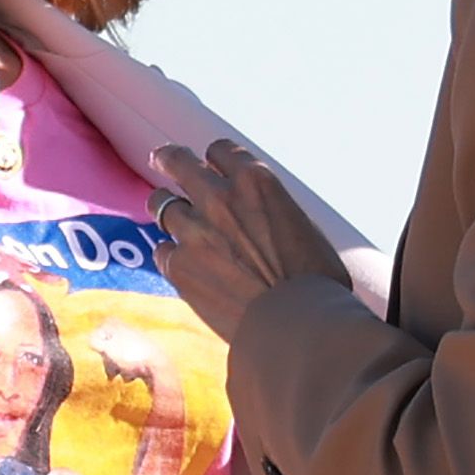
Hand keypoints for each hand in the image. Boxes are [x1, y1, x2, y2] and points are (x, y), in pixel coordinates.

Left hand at [146, 137, 344, 332]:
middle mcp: (220, 197)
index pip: (220, 150)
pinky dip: (172, 255)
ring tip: (168, 216)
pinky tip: (183, 265)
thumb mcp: (300, 226)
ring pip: (160, 203)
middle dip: (169, 159)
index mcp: (256, 181)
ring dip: (168, 209)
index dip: (214, 159)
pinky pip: (163, 250)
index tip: (209, 165)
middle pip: (178, 161)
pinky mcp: (178, 265)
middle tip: (162, 159)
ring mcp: (194, 230)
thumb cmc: (314, 282)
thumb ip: (269, 210)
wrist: (296, 324)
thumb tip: (258, 215)